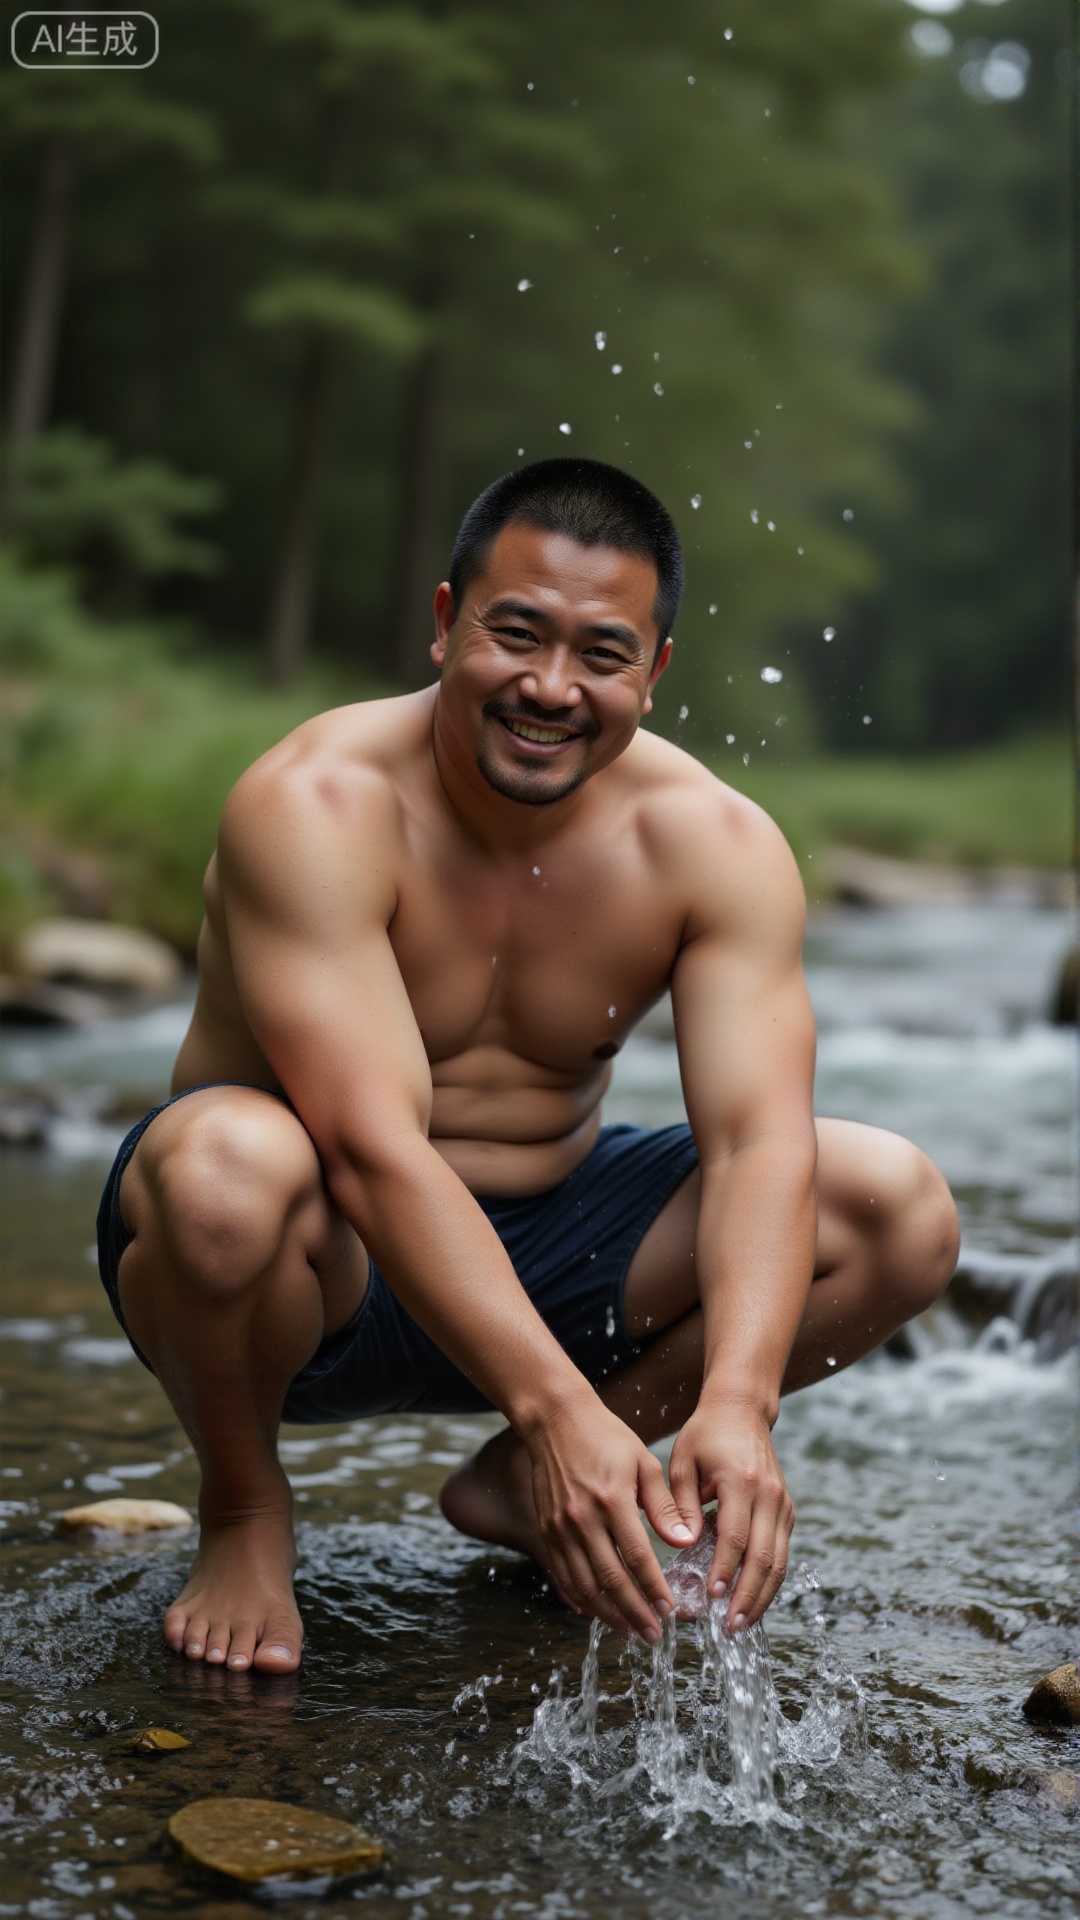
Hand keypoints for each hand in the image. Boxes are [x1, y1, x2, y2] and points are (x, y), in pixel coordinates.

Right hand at [524, 1395, 698, 1640]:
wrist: (556, 1420)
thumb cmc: (607, 1438)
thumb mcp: (644, 1463)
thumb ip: (664, 1506)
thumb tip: (685, 1543)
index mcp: (612, 1501)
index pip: (637, 1558)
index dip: (654, 1589)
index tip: (669, 1611)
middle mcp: (582, 1519)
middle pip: (610, 1580)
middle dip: (634, 1613)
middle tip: (653, 1636)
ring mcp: (560, 1527)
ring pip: (584, 1585)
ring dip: (607, 1614)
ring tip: (629, 1631)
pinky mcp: (547, 1530)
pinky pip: (562, 1575)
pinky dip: (579, 1599)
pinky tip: (596, 1612)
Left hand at [667, 1397, 793, 1632]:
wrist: (741, 1410)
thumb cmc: (705, 1436)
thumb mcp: (683, 1463)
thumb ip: (682, 1504)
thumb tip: (683, 1545)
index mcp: (741, 1482)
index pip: (736, 1537)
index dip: (726, 1571)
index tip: (712, 1598)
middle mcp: (769, 1495)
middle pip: (765, 1557)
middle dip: (747, 1597)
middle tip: (729, 1627)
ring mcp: (783, 1504)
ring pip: (779, 1561)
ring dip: (762, 1596)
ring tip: (741, 1624)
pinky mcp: (786, 1511)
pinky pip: (781, 1552)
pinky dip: (769, 1580)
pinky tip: (751, 1601)